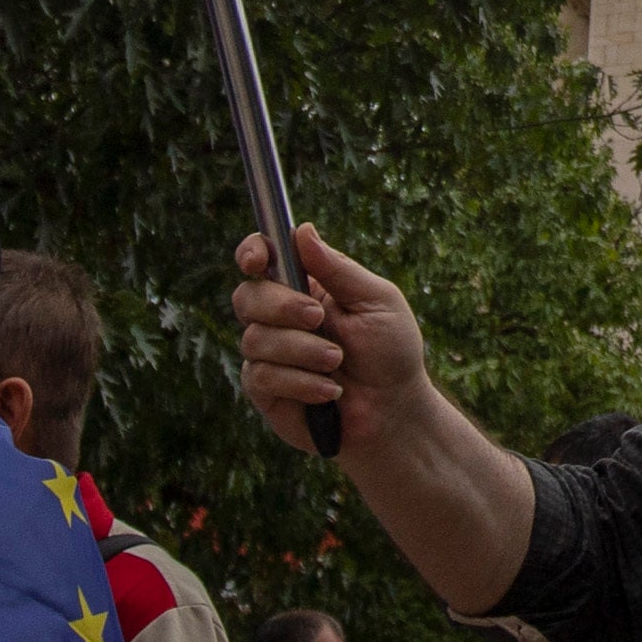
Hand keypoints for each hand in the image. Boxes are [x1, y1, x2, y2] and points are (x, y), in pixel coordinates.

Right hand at [233, 223, 427, 450]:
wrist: (394, 412)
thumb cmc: (392, 352)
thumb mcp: (377, 302)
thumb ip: (338, 269)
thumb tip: (303, 230)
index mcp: (306, 287)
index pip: (263, 259)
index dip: (252, 254)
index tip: (258, 261)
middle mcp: (280, 317)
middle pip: (247, 296)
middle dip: (282, 306)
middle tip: (318, 318)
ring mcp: (269, 354)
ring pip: (255, 338)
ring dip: (302, 350)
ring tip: (337, 362)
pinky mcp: (266, 391)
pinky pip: (261, 376)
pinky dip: (300, 382)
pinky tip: (328, 391)